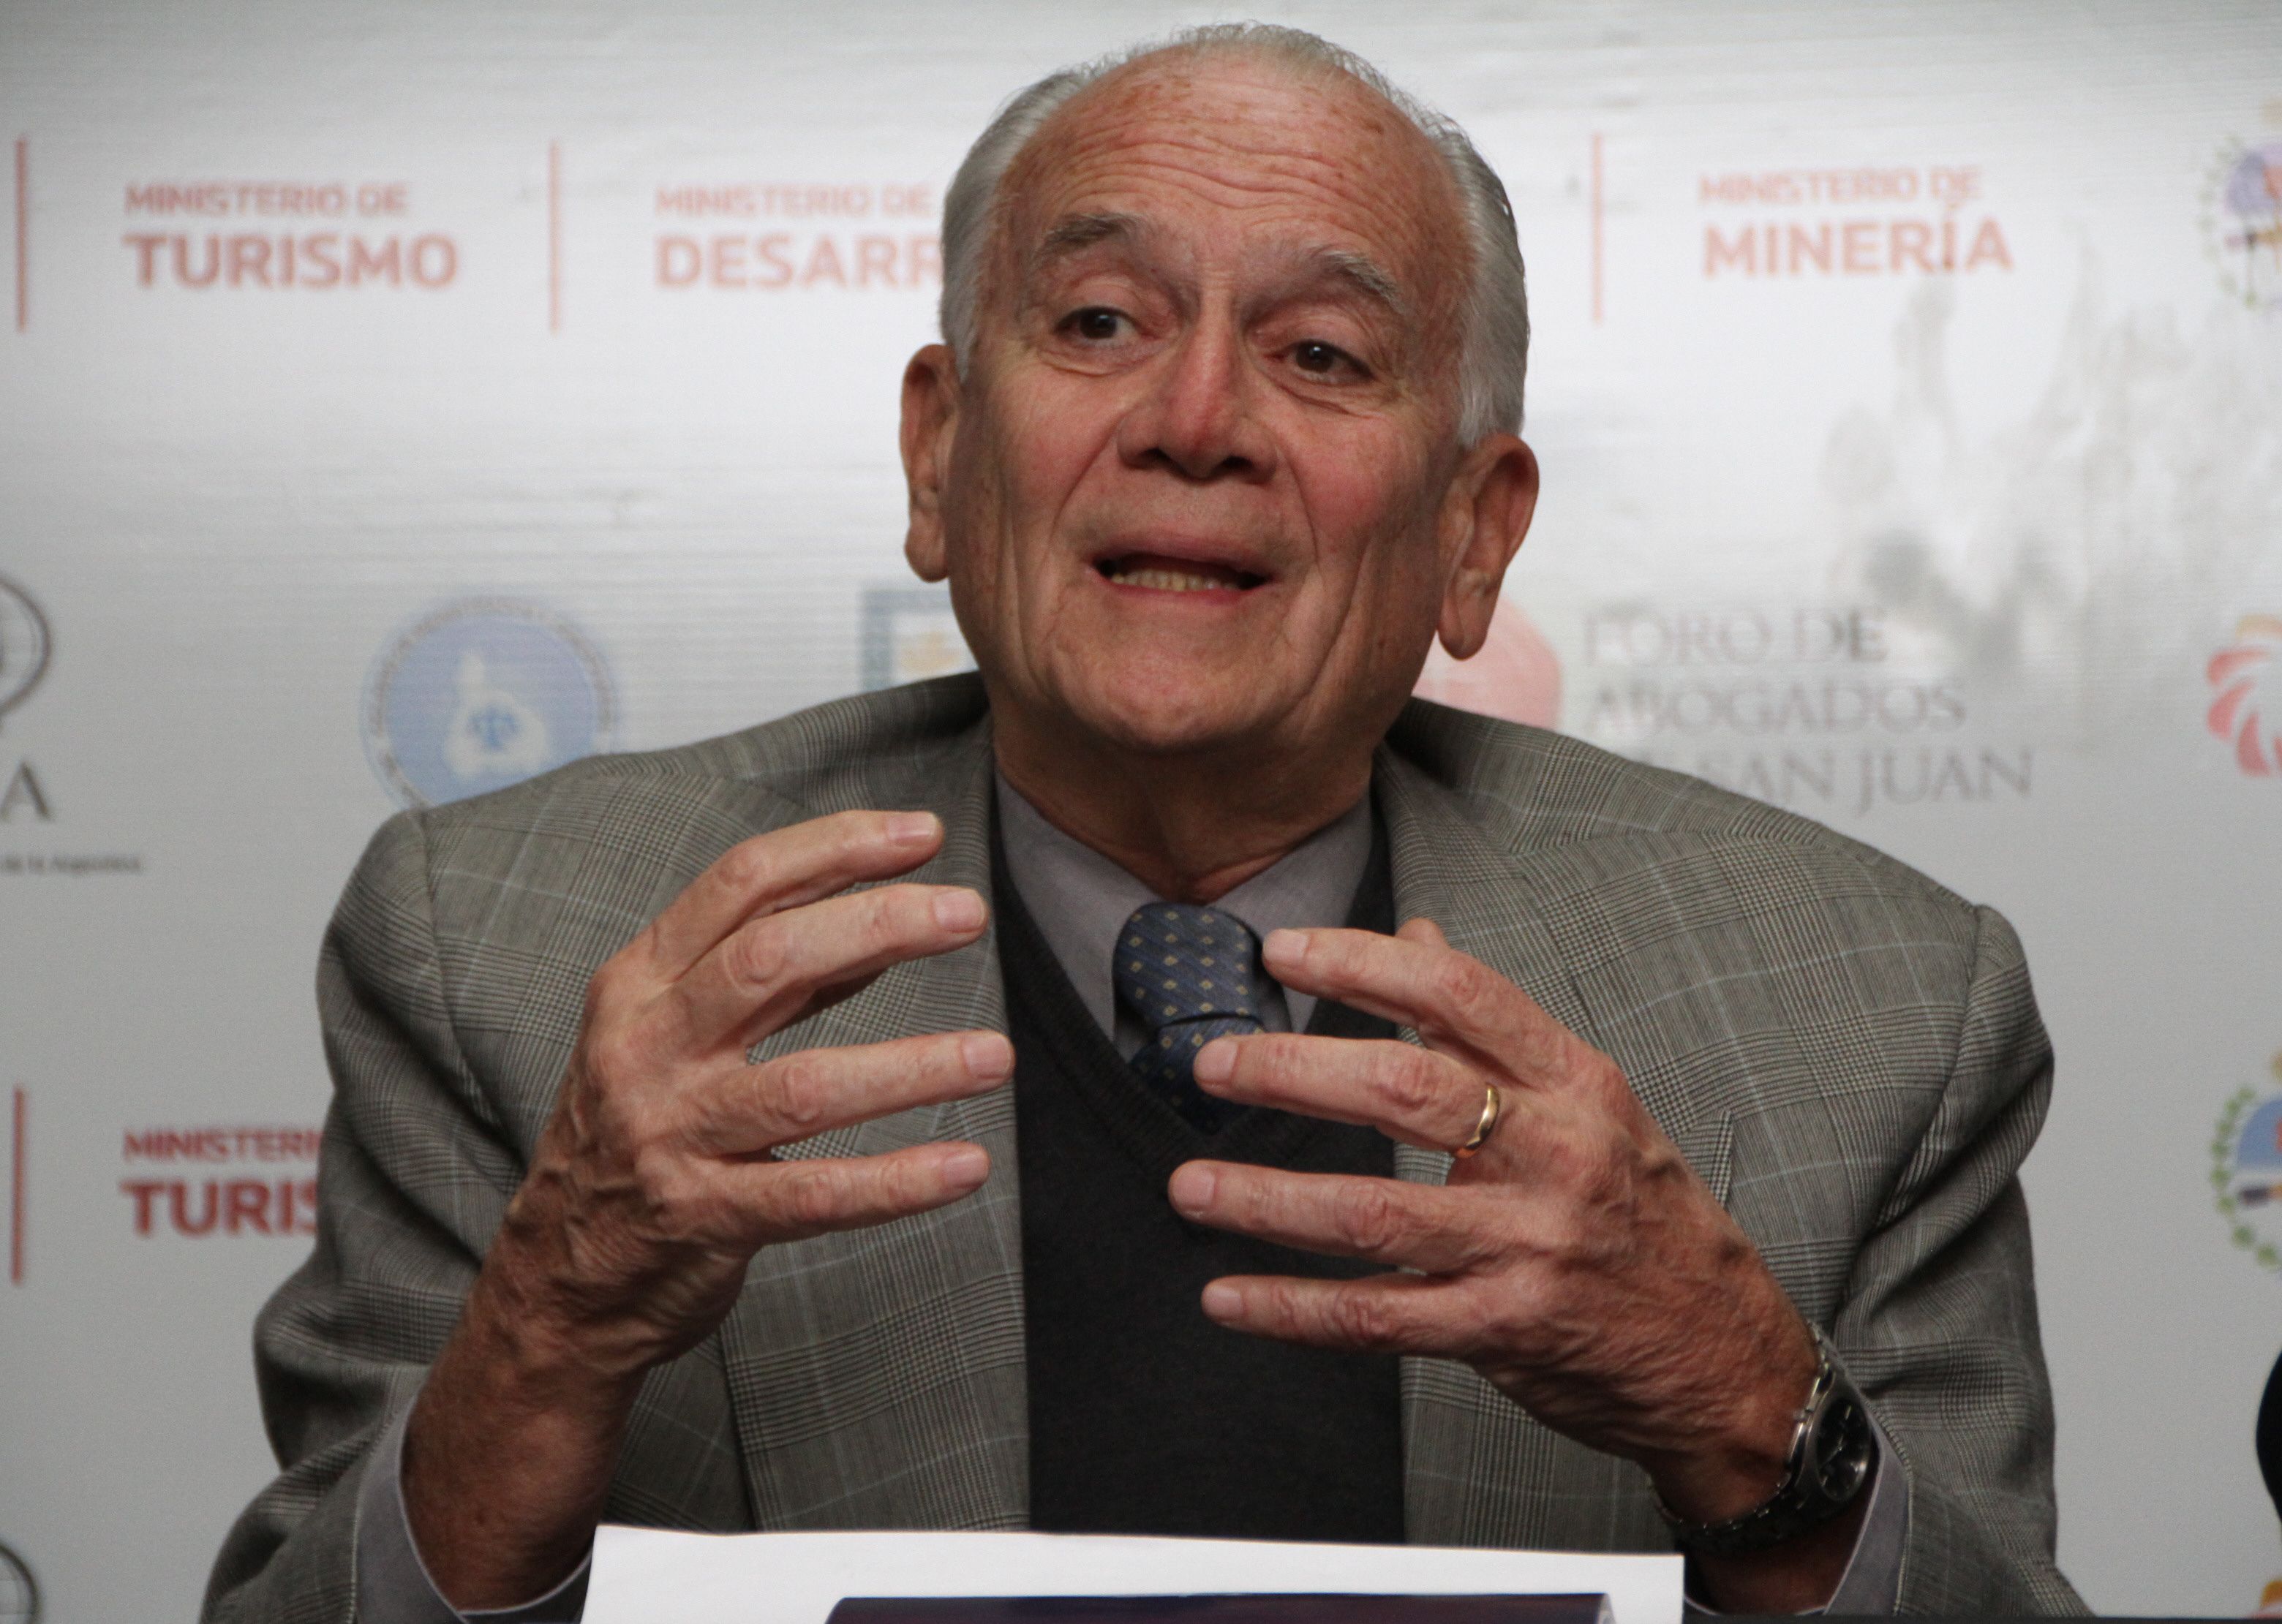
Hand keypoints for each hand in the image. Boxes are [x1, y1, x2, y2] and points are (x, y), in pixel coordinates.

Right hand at [405, 808, 1009, 1606]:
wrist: (557, 1278)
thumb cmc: (634, 1136)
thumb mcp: (676, 1034)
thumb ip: (772, 978)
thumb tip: (882, 917)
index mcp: (640, 984)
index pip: (741, 884)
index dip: (835, 848)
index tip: (922, 834)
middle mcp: (648, 1049)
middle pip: (771, 959)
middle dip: (878, 922)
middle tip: (969, 913)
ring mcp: (671, 1135)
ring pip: (803, 1085)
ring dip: (912, 1066)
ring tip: (996, 1055)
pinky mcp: (701, 1218)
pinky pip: (813, 1196)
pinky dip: (896, 1181)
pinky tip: (964, 1166)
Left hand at [1167, 918, 1849, 1607]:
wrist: (1732, 1361)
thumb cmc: (1648, 1219)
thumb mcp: (1593, 1105)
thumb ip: (1495, 1028)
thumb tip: (1418, 936)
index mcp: (1576, 1084)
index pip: (1459, 994)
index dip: (1361, 963)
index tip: (1280, 949)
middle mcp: (1557, 1156)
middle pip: (1405, 1090)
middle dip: (1292, 1072)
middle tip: (1214, 1065)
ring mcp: (1530, 1248)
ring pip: (1375, 1213)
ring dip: (1267, 1200)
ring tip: (1189, 1188)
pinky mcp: (1506, 1333)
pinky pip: (1378, 1318)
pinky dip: (1293, 1310)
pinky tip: (1229, 1297)